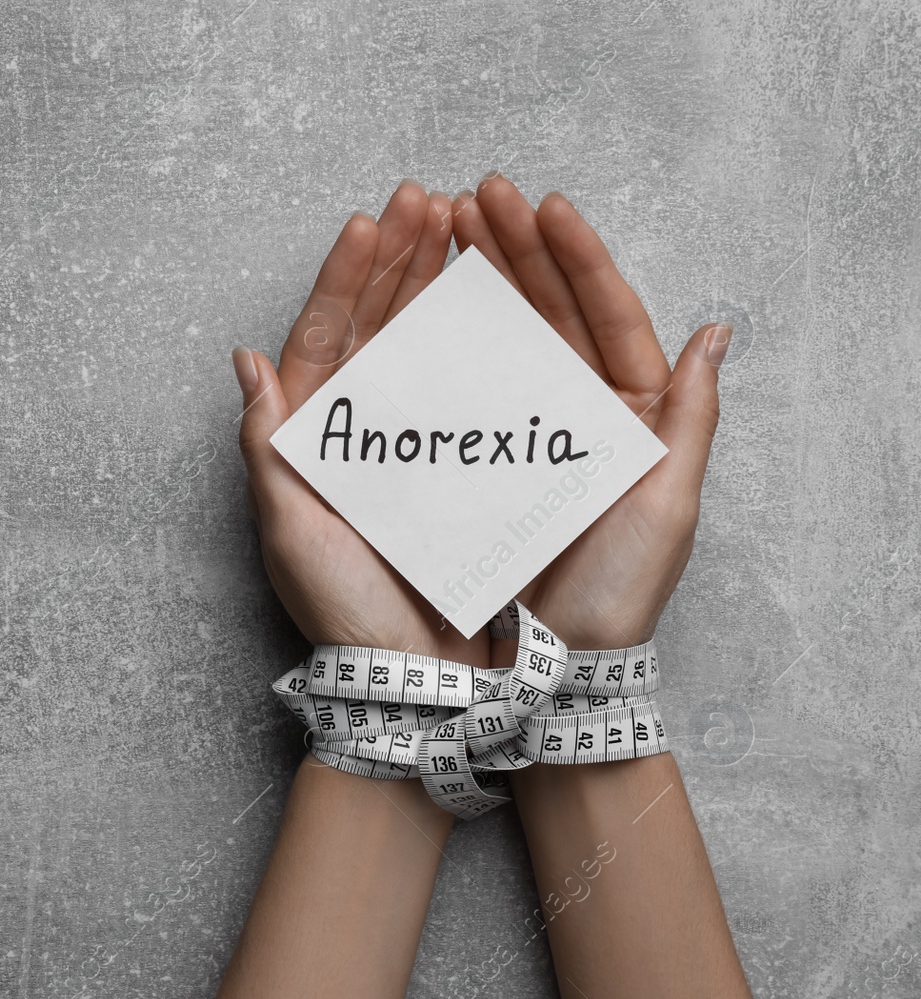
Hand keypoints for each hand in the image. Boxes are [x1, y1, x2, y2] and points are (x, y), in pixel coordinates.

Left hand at [233, 182, 486, 664]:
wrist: (410, 675)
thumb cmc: (342, 609)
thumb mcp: (290, 528)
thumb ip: (267, 446)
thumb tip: (245, 362)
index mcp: (310, 439)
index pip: (324, 337)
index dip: (345, 277)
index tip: (372, 221)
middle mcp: (358, 434)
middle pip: (375, 325)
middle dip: (398, 259)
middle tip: (426, 199)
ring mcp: (407, 446)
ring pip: (420, 344)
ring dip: (436, 282)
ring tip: (460, 223)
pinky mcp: (454, 465)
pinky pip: (464, 385)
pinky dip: (477, 335)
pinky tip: (493, 294)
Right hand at [451, 174, 727, 649]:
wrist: (547, 665)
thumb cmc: (613, 593)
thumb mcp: (668, 504)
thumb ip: (690, 417)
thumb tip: (715, 332)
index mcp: (628, 414)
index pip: (606, 315)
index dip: (577, 257)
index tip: (545, 206)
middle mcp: (572, 412)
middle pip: (547, 311)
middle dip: (515, 246)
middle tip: (478, 195)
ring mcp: (516, 429)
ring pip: (499, 334)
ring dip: (476, 276)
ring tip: (445, 223)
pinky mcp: (466, 457)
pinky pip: (455, 381)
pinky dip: (438, 334)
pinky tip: (420, 296)